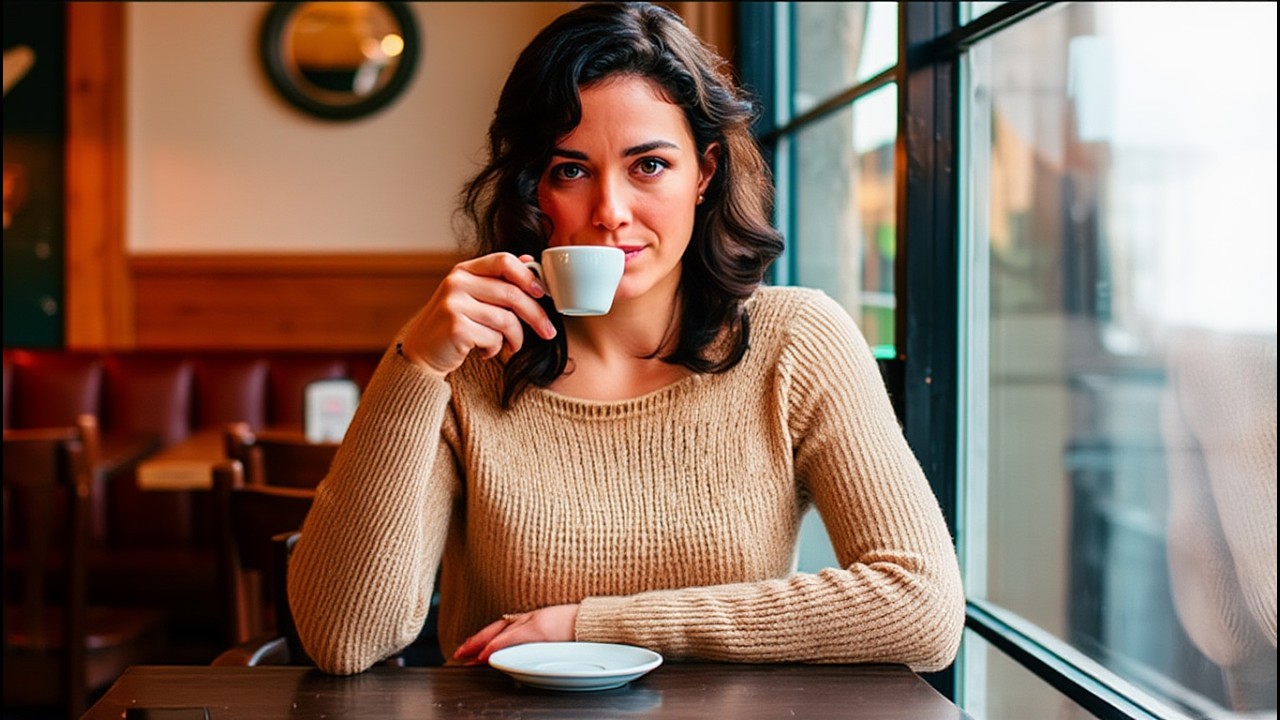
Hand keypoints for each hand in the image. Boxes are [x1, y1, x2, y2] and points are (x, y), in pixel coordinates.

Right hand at [399, 252, 556, 377]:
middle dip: (536, 315)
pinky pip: (493, 338)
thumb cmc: (454, 324)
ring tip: (511, 346)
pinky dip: (496, 349)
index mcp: (464, 271)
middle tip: (549, 332)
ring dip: (516, 338)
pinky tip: (486, 352)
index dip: (528, 276)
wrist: (421, 352)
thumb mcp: (474, 296)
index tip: (543, 294)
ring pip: (506, 320)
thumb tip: (530, 260)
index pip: (504, 261)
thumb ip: (499, 280)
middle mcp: (457, 283)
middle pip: (511, 294)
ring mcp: (454, 304)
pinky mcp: (455, 327)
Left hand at [453, 603, 579, 664]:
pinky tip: (486, 654)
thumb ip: (539, 639)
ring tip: (465, 656)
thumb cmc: (580, 629)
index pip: (502, 628)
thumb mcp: (555, 632)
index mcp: (532, 620)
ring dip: (480, 645)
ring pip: (499, 633)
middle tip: (458, 654)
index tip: (470, 650)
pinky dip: (496, 646)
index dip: (484, 638)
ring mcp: (533, 623)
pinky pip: (511, 639)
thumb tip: (527, 653)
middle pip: (495, 628)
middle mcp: (529, 619)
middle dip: (475, 641)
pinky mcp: (538, 630)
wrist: (595, 621)